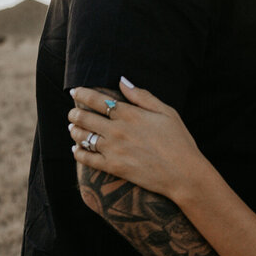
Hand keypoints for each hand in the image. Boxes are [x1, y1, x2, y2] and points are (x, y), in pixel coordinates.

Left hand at [68, 79, 203, 198]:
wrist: (183, 174)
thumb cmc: (179, 141)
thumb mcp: (166, 111)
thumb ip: (142, 96)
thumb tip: (122, 81)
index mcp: (130, 114)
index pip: (97, 100)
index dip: (82, 94)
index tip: (75, 91)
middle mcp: (117, 130)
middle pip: (84, 117)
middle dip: (74, 113)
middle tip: (72, 112)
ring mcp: (113, 149)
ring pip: (82, 136)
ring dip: (74, 130)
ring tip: (73, 128)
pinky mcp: (112, 167)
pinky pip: (86, 158)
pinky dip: (78, 152)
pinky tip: (76, 149)